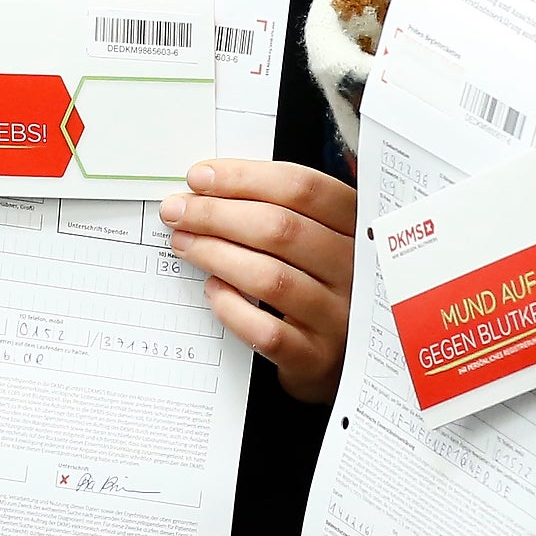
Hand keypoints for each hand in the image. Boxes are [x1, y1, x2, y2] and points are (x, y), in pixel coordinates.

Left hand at [162, 160, 357, 404]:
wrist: (338, 354)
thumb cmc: (317, 282)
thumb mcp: (316, 238)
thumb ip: (275, 209)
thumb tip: (204, 189)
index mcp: (357, 227)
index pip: (304, 188)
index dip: (245, 178)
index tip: (200, 177)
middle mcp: (355, 269)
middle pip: (282, 229)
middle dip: (217, 214)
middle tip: (177, 211)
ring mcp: (338, 317)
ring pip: (271, 278)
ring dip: (216, 254)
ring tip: (183, 244)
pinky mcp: (315, 358)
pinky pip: (267, 330)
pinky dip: (231, 306)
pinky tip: (212, 289)